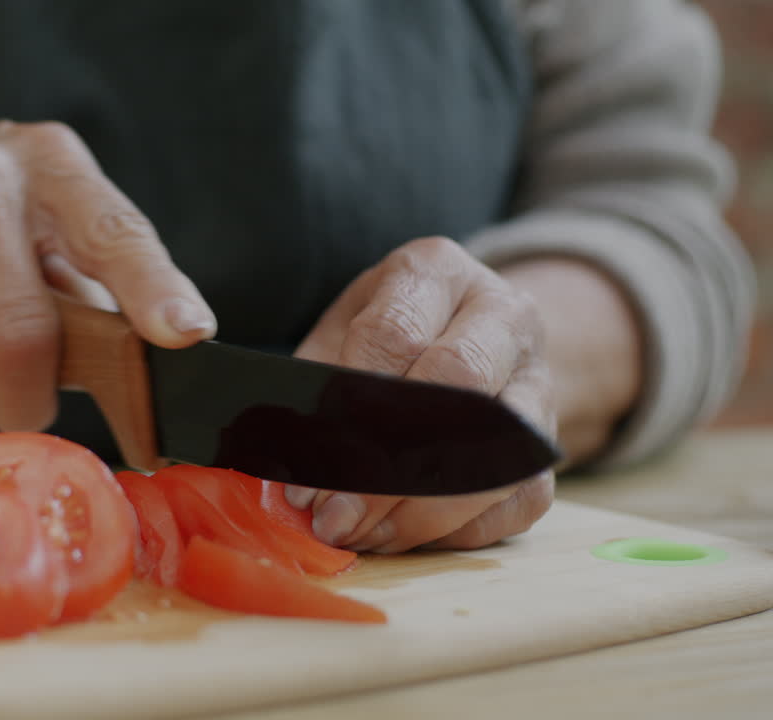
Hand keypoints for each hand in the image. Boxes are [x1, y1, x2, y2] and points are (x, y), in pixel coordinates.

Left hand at [285, 237, 555, 552]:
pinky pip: (520, 496)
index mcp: (435, 272)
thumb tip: (291, 463)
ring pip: (499, 449)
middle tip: (334, 515)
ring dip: (424, 508)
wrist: (463, 333)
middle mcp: (501, 313)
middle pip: (459, 386)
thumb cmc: (380, 335)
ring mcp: (538, 376)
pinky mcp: (550, 439)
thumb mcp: (337, 334)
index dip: (348, 410)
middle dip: (389, 465)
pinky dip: (460, 529)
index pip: (394, 336)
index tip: (308, 468)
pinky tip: (405, 537)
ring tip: (364, 535)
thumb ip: (312, 389)